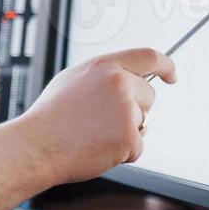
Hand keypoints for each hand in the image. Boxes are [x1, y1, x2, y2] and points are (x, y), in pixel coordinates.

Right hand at [17, 47, 175, 184]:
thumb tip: (128, 78)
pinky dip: (122, 153)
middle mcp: (118, 83)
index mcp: (104, 66)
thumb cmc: (50, 118)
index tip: (171, 75)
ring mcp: (125, 110)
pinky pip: (137, 146)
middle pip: (149, 96)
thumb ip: (104, 75)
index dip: (166, 65)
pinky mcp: (128, 137)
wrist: (36, 146)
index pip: (149, 56)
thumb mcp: (73, 80)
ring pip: (143, 122)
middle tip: (104, 121)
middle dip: (136, 109)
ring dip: (126, 132)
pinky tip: (97, 148)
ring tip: (93, 134)